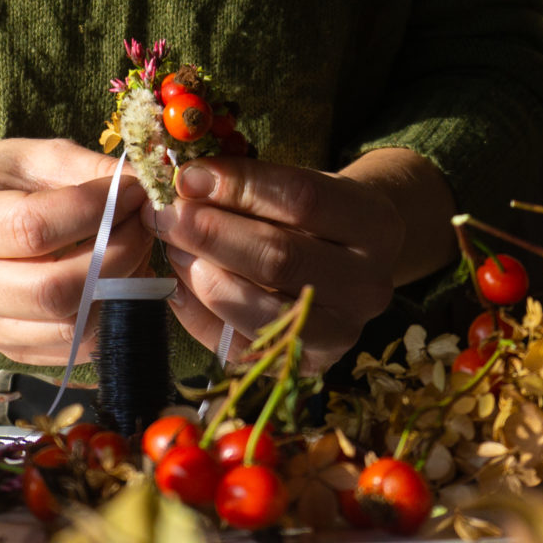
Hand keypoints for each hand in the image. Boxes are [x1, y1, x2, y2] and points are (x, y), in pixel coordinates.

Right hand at [0, 139, 152, 365]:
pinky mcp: (8, 348)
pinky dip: (107, 318)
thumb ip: (88, 169)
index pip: (33, 228)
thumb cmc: (6, 182)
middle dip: (115, 258)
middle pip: (51, 290)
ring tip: (135, 256)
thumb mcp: (39, 156)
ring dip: (118, 292)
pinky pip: (72, 348)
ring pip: (67, 327)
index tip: (131, 193)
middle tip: (142, 229)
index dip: (94, 212)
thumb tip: (141, 190)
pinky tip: (118, 284)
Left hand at [151, 159, 406, 372]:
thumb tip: (187, 182)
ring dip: (202, 275)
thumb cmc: (316, 217)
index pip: (301, 199)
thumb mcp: (300, 186)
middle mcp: (368, 285)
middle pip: (279, 258)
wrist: (353, 264)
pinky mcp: (309, 366)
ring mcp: (342, 333)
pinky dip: (199, 315)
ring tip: (176, 248)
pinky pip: (241, 346)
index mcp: (375, 225)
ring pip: (258, 309)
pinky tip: (181, 285)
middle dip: (210, 233)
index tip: (189, 176)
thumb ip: (250, 185)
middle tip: (167, 215)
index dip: (238, 186)